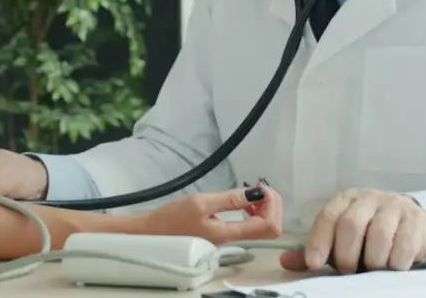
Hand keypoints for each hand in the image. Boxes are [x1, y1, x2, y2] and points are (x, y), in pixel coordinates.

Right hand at [143, 185, 282, 243]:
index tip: (260, 186)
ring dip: (264, 206)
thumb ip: (229, 199)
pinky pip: (250, 224)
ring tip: (251, 191)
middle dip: (272, 205)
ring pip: (263, 225)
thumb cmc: (172, 218)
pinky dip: (254, 209)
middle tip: (260, 186)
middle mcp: (234, 238)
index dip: (272, 204)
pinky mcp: (224, 232)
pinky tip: (242, 199)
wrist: (153, 234)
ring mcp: (230, 236)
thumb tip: (257, 194)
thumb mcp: (200, 203)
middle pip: (270, 227)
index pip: (267, 225)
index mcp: (229, 233)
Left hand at [280, 188, 425, 273]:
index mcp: (344, 201)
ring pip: (378, 233)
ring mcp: (393, 206)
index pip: (327, 217)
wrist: (409, 218)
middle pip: (350, 224)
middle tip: (348, 272)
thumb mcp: (341, 239)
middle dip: (346, 254)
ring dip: (373, 259)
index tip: (315, 264)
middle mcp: (367, 198)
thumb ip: (318, 250)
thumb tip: (285, 262)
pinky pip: (404, 241)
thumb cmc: (368, 233)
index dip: (319, 241)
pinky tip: (393, 267)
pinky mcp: (415, 219)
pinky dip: (397, 259)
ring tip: (372, 271)